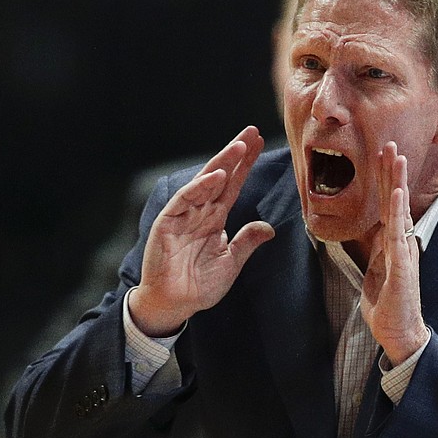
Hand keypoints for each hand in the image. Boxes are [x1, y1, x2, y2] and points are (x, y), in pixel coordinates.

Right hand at [129, 126, 274, 335]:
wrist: (174, 305)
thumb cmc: (198, 286)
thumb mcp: (231, 263)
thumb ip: (246, 242)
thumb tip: (269, 228)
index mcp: (214, 219)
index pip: (233, 186)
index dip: (245, 165)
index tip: (259, 143)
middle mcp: (199, 212)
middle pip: (220, 177)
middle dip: (235, 154)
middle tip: (250, 133)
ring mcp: (183, 215)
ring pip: (203, 183)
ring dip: (221, 163)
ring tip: (239, 147)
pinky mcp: (168, 223)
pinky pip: (184, 200)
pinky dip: (199, 187)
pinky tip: (216, 176)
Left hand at [361, 141, 426, 364]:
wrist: (398, 332)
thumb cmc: (387, 303)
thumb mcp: (374, 269)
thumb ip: (372, 249)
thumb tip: (363, 230)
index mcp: (391, 242)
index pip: (386, 204)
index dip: (383, 179)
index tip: (380, 154)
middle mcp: (401, 242)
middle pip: (395, 200)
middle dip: (391, 171)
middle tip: (388, 141)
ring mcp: (403, 253)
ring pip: (399, 211)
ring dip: (397, 183)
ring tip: (396, 157)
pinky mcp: (402, 268)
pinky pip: (398, 236)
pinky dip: (397, 214)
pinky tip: (396, 195)